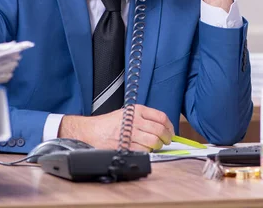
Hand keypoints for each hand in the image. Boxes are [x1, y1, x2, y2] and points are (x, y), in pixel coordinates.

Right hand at [57, 105, 174, 151]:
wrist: (92, 131)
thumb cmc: (110, 123)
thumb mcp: (128, 113)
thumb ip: (145, 118)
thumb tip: (164, 128)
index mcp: (137, 110)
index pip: (161, 117)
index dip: (170, 127)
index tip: (171, 132)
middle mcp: (135, 120)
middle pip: (159, 130)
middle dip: (166, 138)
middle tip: (166, 142)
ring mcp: (130, 133)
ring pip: (153, 142)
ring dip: (157, 146)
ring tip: (154, 146)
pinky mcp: (125, 145)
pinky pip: (143, 150)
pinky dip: (147, 151)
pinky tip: (144, 149)